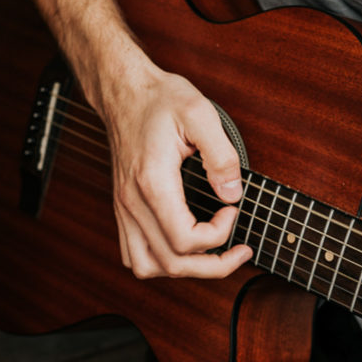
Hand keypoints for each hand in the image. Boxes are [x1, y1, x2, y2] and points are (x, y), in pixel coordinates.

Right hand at [95, 53, 251, 279]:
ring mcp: (123, 208)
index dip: (219, 235)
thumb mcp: (200, 114)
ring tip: (211, 256)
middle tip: (239, 252)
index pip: (185, 239)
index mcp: (152, 182)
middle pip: (170, 263)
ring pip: (147, 266)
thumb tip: (232, 194)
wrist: (124, 92)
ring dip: (183, 269)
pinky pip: (134, 254)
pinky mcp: (122, 208)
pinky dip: (160, 262)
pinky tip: (183, 248)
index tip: (232, 210)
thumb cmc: (160, 100)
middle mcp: (132, 201)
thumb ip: (221, 155)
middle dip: (212, 266)